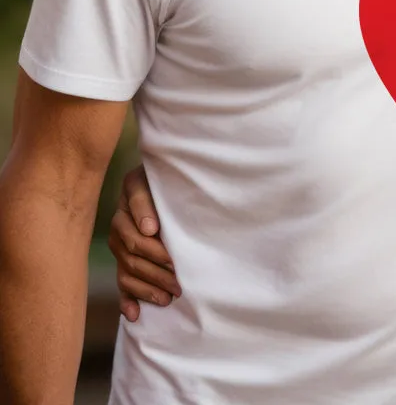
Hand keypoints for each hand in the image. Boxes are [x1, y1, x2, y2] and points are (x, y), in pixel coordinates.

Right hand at [107, 165, 180, 321]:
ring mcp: (119, 243)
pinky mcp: (123, 259)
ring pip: (128, 270)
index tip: (165, 252)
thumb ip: (150, 199)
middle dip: (157, 269)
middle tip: (179, 281)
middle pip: (133, 252)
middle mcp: (120, 221)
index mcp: (129, 196)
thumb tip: (149, 230)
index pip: (135, 224)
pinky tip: (134, 315)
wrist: (163, 179)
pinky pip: (121, 282)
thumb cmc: (170, 177)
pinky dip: (127, 300)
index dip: (152, 241)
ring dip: (147, 287)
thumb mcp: (161, 178)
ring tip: (168, 298)